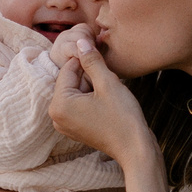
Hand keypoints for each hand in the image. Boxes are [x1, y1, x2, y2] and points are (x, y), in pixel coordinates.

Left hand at [48, 36, 155, 167]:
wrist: (135, 149)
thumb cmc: (123, 117)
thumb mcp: (108, 83)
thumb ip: (91, 61)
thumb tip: (80, 42)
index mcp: (59, 104)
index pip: (68, 69)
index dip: (87, 60)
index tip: (102, 58)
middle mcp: (56, 116)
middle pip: (71, 81)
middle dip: (89, 75)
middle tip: (109, 81)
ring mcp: (64, 124)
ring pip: (76, 92)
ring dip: (92, 86)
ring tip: (110, 94)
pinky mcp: (74, 128)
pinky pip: (79, 104)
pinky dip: (91, 98)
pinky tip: (107, 102)